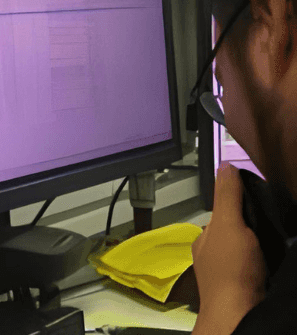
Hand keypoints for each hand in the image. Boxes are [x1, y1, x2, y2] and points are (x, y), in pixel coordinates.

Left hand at [191, 163, 266, 334]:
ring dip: (261, 247)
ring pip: (247, 252)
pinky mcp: (243, 289)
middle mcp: (212, 256)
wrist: (239, 314)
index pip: (224, 214)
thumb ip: (226, 196)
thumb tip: (225, 165)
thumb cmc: (230, 271)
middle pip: (236, 233)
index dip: (242, 207)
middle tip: (273, 227)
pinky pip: (256, 269)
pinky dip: (265, 264)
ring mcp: (226, 275)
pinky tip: (272, 264)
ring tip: (275, 245)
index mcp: (205, 239)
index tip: (261, 205)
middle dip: (253, 229)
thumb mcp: (228, 223)